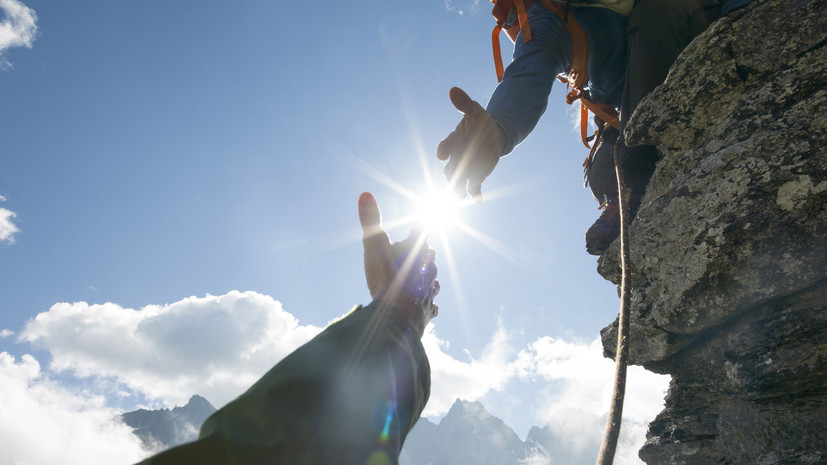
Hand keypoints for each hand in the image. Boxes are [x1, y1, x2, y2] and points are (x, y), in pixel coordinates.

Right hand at [358, 193, 438, 334]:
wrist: (398, 314)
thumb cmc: (385, 277)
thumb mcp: (373, 245)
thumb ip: (370, 219)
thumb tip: (365, 193)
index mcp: (416, 248)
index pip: (420, 229)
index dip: (420, 224)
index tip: (425, 218)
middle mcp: (429, 266)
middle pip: (430, 254)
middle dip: (425, 252)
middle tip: (424, 249)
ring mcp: (431, 288)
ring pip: (434, 279)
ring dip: (428, 277)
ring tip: (424, 278)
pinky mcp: (429, 308)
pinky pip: (432, 304)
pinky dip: (429, 303)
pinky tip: (429, 306)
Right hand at [437, 87, 505, 201]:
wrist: (491, 136)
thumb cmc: (480, 123)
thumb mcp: (475, 111)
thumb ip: (464, 103)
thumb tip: (453, 89)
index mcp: (454, 141)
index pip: (446, 146)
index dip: (444, 150)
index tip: (441, 154)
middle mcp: (457, 157)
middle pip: (449, 168)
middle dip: (451, 174)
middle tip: (452, 180)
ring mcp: (465, 168)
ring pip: (458, 181)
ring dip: (458, 188)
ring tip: (460, 194)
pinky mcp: (476, 176)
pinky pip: (472, 187)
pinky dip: (474, 193)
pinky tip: (478, 199)